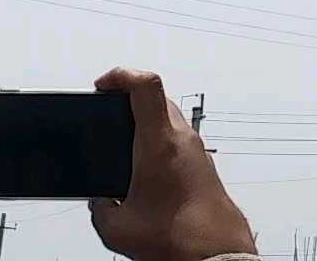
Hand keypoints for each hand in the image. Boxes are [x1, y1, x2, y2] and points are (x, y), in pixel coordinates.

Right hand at [88, 67, 255, 260]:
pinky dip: (158, 141)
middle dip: (128, 99)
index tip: (102, 84)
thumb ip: (100, 208)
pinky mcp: (203, 166)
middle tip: (106, 111)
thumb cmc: (178, 238)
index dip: (122, 75)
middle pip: (157, 99)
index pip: (147, 86)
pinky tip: (142, 165)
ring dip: (145, 121)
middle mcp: (183, 141)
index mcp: (160, 144)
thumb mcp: (116, 226)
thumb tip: (101, 202)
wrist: (216, 253)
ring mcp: (197, 151)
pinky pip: (178, 140)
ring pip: (170, 119)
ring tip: (120, 140)